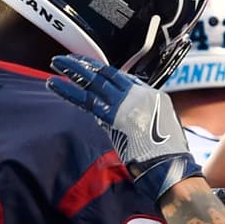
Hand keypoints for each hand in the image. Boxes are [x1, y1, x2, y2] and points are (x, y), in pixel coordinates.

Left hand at [48, 54, 200, 200]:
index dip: (99, 70)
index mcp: (149, 94)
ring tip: (56, 62)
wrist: (170, 165)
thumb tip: (112, 120)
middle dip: (84, 65)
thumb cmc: (164, 154)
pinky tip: (53, 83)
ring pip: (94, 81)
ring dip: (73, 70)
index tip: (85, 66)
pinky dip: (67, 90)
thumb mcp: (155, 128)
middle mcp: (138, 94)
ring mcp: (127, 103)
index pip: (120, 77)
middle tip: (66, 58)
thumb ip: (134, 118)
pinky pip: (86, 100)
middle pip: (105, 74)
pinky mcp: (114, 116)